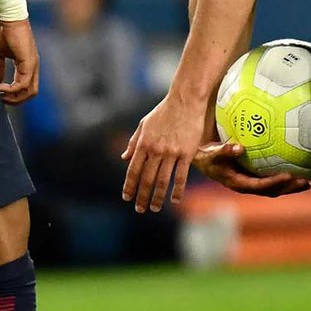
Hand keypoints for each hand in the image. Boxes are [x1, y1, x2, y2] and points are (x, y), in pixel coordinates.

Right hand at [0, 18, 39, 104]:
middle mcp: (33, 66)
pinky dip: (11, 89)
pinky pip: (23, 83)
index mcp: (28, 64)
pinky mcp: (28, 61)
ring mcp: (32, 64)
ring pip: (29, 91)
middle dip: (16, 100)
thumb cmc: (4, 30)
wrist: (8, 16)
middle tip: (1, 99)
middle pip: (31, 93)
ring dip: (13, 97)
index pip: (27, 87)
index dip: (14, 95)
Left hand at [122, 93, 204, 212]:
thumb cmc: (163, 112)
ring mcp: (171, 152)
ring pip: (163, 181)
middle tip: (140, 209)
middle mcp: (156, 150)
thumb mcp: (144, 125)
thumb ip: (134, 142)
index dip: (129, 186)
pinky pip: (181, 176)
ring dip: (158, 197)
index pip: (133, 170)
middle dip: (142, 196)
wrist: (185, 101)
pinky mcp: (186, 153)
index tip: (127, 198)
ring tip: (155, 208)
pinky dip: (177, 190)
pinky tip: (174, 200)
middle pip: (147, 179)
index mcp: (143, 143)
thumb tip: (123, 158)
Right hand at [193, 141, 309, 197]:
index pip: (260, 185)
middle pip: (272, 190)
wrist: (204, 161)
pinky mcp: (254, 177)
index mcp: (239, 183)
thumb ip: (224, 151)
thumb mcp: (213, 154)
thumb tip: (239, 147)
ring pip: (275, 187)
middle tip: (306, 182)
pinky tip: (296, 167)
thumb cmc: (208, 156)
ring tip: (308, 180)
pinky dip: (284, 176)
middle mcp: (248, 186)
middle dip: (289, 188)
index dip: (275, 182)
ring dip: (291, 186)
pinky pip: (271, 178)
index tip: (288, 175)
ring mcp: (252, 183)